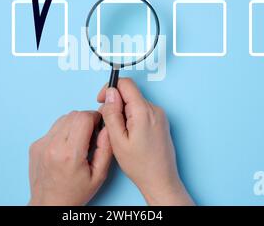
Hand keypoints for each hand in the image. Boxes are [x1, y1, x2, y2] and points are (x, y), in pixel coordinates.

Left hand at [28, 111, 111, 205]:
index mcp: (70, 154)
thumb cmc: (75, 193)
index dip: (95, 117)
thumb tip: (107, 127)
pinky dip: (62, 132)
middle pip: (73, 115)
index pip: (83, 118)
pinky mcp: (35, 145)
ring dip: (74, 124)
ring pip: (62, 118)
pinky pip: (53, 128)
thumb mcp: (99, 175)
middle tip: (91, 134)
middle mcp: (53, 146)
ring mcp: (41, 144)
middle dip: (85, 120)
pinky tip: (66, 147)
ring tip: (78, 141)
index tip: (99, 125)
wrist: (49, 205)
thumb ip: (106, 148)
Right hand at [98, 78, 193, 205]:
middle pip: (130, 94)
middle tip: (110, 125)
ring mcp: (160, 115)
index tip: (101, 101)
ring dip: (123, 112)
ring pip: (135, 103)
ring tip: (121, 134)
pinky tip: (130, 135)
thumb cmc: (140, 165)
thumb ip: (112, 113)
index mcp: (143, 111)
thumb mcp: (117, 140)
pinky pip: (142, 111)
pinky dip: (132, 118)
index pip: (126, 84)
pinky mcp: (161, 121)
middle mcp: (155, 109)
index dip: (110, 88)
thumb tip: (110, 93)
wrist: (161, 180)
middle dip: (115, 104)